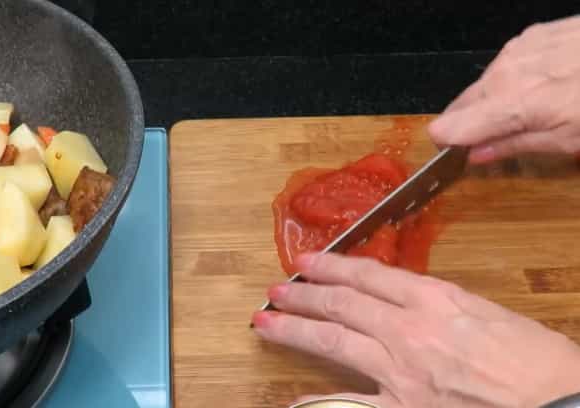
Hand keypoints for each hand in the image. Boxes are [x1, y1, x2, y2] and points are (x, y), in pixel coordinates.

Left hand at [252, 253, 579, 406]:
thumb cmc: (539, 362)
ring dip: (295, 330)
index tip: (307, 260)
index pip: (368, 276)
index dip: (332, 265)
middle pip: (342, 304)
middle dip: (304, 294)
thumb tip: (406, 302)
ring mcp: (401, 372)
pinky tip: (292, 400)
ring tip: (265, 322)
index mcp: (435, 300)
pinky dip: (316, 403)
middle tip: (276, 289)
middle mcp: (409, 330)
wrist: (559, 406)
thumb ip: (440, 306)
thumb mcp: (488, 314)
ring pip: (334, 342)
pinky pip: (348, 405)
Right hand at [428, 15, 579, 163]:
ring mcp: (516, 50)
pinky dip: (515, 80)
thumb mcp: (567, 141)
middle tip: (503, 138)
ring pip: (483, 86)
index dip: (451, 145)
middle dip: (473, 124)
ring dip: (495, 102)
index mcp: (507, 105)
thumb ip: (514, 146)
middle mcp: (502, 73)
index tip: (465, 154)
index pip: (445, 129)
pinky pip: (506, 65)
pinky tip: (545, 85)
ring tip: (533, 110)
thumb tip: (477, 154)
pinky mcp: (531, 36)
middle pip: (459, 107)